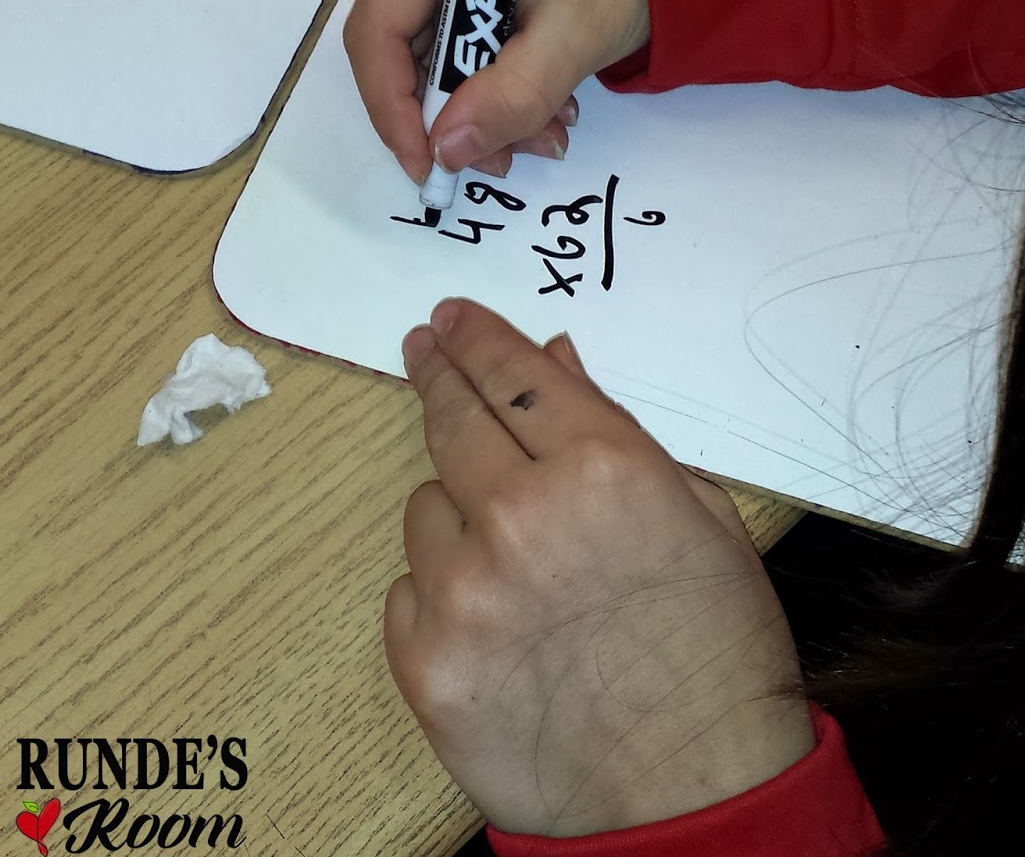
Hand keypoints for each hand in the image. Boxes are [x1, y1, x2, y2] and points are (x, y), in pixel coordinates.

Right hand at [343, 0, 648, 183]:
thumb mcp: (572, 35)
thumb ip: (513, 96)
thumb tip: (448, 150)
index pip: (377, 33)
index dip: (395, 110)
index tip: (431, 167)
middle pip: (394, 49)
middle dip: (450, 115)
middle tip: (507, 158)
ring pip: (418, 55)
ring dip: (475, 107)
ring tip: (542, 131)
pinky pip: (438, 42)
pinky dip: (482, 82)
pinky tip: (535, 103)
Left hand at [388, 298, 813, 836]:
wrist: (692, 803)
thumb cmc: (714, 654)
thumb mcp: (700, 520)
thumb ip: (616, 431)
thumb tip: (552, 360)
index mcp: (602, 472)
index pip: (515, 374)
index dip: (476, 338)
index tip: (448, 318)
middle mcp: (521, 518)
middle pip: (452, 419)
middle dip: (437, 375)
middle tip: (424, 351)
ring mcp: (463, 591)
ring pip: (425, 504)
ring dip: (456, 510)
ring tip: (512, 555)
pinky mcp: (424, 658)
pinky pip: (409, 585)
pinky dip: (440, 588)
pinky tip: (492, 618)